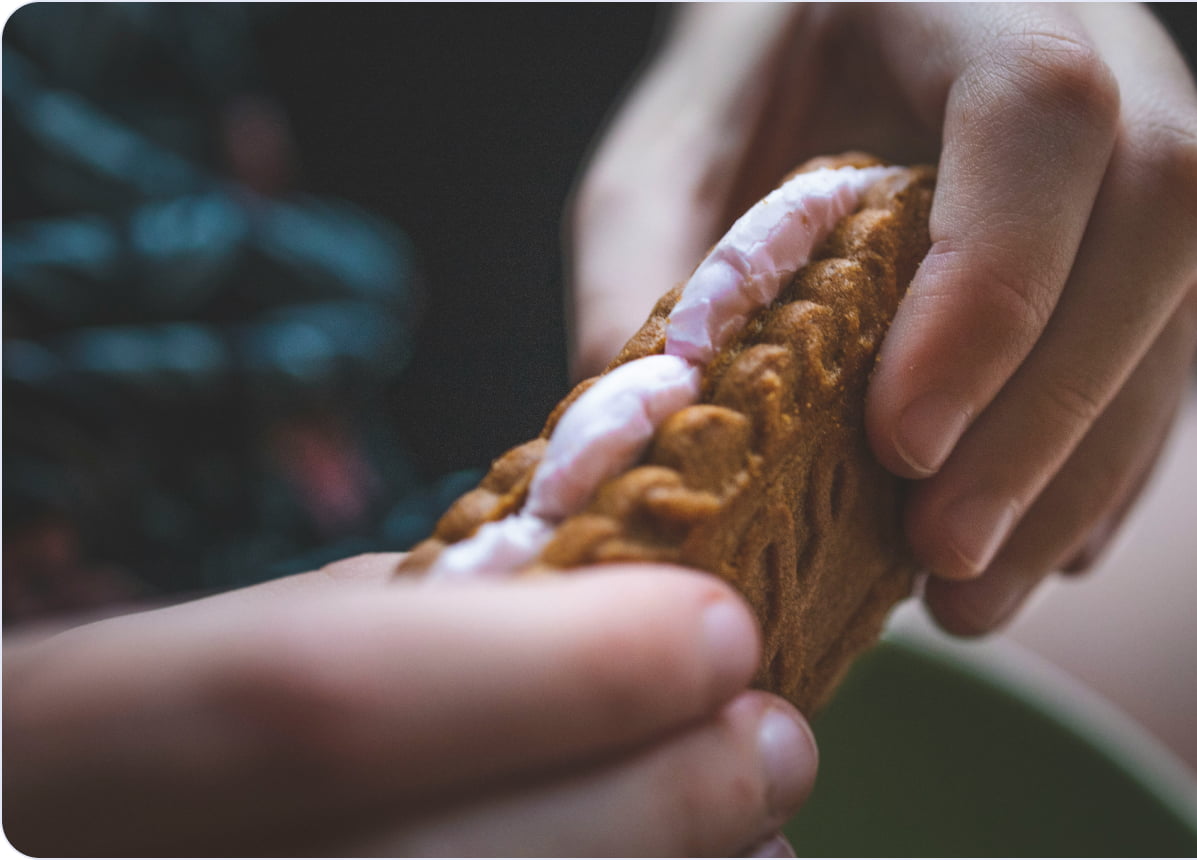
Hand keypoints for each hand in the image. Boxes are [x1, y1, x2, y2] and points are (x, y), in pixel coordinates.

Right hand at [4, 554, 814, 855]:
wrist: (93, 842)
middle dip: (648, 804)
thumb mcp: (203, 664)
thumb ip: (374, 633)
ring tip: (756, 834)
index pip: (316, 705)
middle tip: (773, 740)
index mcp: (52, 751)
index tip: (715, 629)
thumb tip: (599, 608)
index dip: (545, 669)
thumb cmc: (145, 757)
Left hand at [570, 4, 1196, 633]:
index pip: (1038, 113)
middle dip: (1052, 411)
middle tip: (941, 552)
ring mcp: (1149, 135)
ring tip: (974, 594)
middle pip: (1155, 213)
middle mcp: (1102, 48)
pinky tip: (1036, 549)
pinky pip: (1173, 352)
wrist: (826, 30)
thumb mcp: (658, 152)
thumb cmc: (740, 87)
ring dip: (1082, 470)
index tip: (900, 439)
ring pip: (1181, 299)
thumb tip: (638, 441)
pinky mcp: (1150, 236)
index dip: (993, 283)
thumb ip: (638, 270)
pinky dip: (1107, 466)